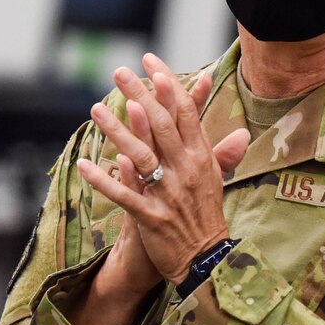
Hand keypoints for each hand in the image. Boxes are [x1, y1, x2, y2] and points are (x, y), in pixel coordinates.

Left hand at [79, 55, 249, 285]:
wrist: (207, 262)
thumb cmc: (207, 218)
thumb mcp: (217, 181)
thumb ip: (220, 153)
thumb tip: (242, 132)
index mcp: (201, 158)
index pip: (185, 113)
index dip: (168, 85)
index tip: (150, 62)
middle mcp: (185, 171)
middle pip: (160, 124)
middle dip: (138, 94)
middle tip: (118, 71)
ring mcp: (168, 193)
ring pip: (140, 154)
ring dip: (115, 129)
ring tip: (95, 108)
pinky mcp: (151, 217)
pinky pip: (123, 194)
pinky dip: (103, 179)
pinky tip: (83, 164)